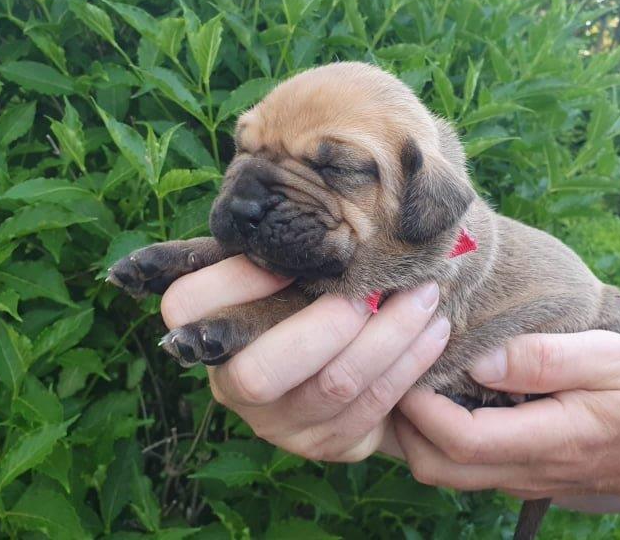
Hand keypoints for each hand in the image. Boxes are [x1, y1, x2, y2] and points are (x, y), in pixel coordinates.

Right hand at [161, 255, 449, 461]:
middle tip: (371, 292)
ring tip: (425, 296)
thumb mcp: (290, 269)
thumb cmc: (311, 294)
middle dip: (325, 327)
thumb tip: (303, 175)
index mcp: (208, 330)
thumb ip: (282, 242)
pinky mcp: (325, 444)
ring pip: (334, 387)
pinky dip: (410, 362)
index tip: (297, 253)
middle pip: (258, 373)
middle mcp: (232, 386)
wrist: (349, 356)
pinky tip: (434, 330)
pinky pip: (372, 407)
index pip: (185, 307)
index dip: (236, 279)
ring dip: (390, 337)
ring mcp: (277, 425)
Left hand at [393, 330, 619, 500]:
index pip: (462, 439)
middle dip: (401, 420)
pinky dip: (430, 431)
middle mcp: (521, 469)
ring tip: (409, 371)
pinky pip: (455, 462)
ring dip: (411, 427)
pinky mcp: (510, 471)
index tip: (409, 354)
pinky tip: (434, 389)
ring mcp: (512, 476)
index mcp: (548, 441)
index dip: (421, 404)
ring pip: (438, 469)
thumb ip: (545, 358)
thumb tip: (479, 360)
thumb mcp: (611, 360)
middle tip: (396, 363)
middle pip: (434, 464)